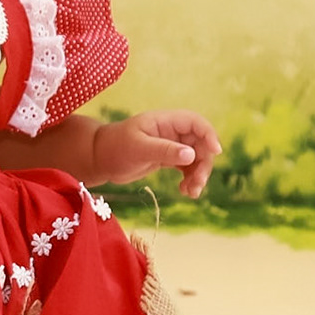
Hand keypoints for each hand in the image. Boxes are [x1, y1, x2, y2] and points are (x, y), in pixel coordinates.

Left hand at [93, 110, 220, 195]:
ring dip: (198, 175)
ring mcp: (169, 146)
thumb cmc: (114, 148)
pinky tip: (185, 192)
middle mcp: (170, 132)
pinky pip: (187, 168)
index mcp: (164, 121)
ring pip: (195, 158)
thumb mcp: (139, 149)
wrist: (98, 160)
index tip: (216, 152)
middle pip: (200, 144)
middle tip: (198, 184)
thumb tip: (191, 154)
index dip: (208, 134)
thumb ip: (165, 151)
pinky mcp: (167, 159)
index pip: (194, 122)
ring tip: (191, 193)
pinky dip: (189, 179)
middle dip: (203, 164)